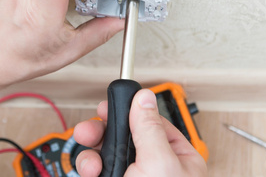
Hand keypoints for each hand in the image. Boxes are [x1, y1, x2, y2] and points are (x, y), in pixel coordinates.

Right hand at [74, 89, 207, 176]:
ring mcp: (132, 176)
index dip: (129, 110)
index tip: (111, 101)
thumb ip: (149, 129)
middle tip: (89, 130)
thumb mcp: (159, 164)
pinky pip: (95, 168)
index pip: (151, 122)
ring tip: (91, 163)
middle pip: (123, 134)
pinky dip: (88, 168)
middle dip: (103, 132)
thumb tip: (144, 96)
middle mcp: (154, 166)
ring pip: (106, 152)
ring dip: (92, 153)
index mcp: (177, 157)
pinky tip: (90, 172)